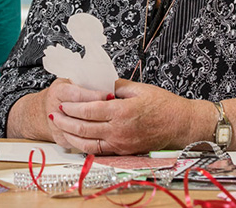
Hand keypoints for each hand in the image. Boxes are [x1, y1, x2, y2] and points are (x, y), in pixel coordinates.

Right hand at [8, 78, 111, 144]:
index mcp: (59, 92)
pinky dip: (93, 137)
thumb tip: (108, 83)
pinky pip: (81, 141)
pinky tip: (104, 132)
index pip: (78, 95)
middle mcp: (56, 110)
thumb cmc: (62, 94)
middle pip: (81, 114)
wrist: (45, 110)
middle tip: (114, 110)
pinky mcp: (63, 139)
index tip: (110, 95)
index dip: (96, 96)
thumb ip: (85, 82)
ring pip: (82, 130)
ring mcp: (58, 127)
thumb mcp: (71, 81)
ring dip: (99, 126)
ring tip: (111, 121)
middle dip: (100, 112)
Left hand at [49, 79, 211, 154]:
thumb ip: (117, 86)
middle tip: (54, 115)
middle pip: (85, 128)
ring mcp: (122, 143)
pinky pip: (100, 151)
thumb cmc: (164, 105)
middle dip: (67, 121)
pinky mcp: (125, 151)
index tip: (63, 103)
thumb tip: (100, 84)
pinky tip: (78, 141)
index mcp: (122, 111)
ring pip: (89, 143)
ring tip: (60, 129)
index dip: (73, 107)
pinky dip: (86, 146)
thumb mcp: (140, 88)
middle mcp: (120, 130)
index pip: (90, 110)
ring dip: (72, 136)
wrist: (181, 125)